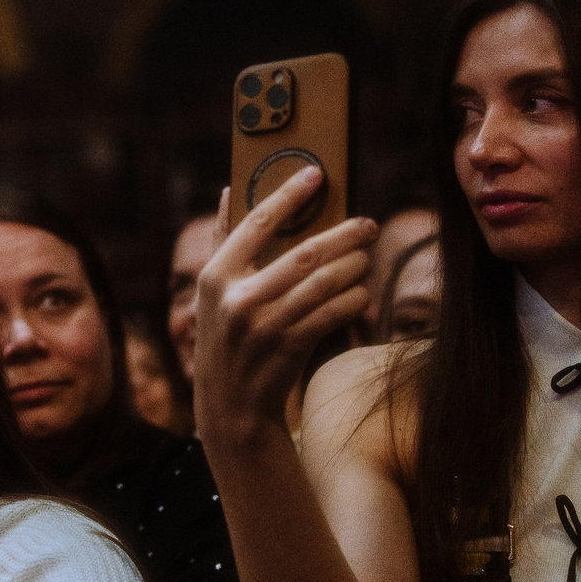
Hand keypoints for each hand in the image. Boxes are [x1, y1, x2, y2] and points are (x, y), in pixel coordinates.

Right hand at [192, 171, 375, 438]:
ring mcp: (262, 327)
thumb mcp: (213, 293)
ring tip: (365, 258)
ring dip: (353, 268)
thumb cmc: (226, 337)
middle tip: (367, 224)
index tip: (315, 174)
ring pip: (323, 284)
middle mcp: (236, 299)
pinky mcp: (288, 350)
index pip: (255, 222)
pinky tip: (361, 294)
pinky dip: (351, 300)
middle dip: (342, 235)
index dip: (288, 195)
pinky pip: (331, 315)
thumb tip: (226, 189)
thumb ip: (223, 242)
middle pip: (302, 254)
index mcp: (215, 276)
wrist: (230, 407)